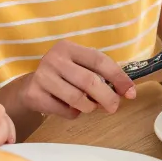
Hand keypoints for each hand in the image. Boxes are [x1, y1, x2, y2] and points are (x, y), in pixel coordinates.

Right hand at [21, 41, 135, 118]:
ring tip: (90, 106)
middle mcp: (54, 59)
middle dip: (107, 97)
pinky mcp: (35, 95)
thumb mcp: (79, 66)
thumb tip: (127, 91)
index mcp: (68, 47)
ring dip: (90, 107)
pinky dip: (74, 113)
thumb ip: (100, 74)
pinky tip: (71, 107)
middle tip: (114, 107)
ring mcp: (43, 76)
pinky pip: (64, 110)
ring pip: (77, 98)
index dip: (118, 77)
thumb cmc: (63, 75)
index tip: (130, 92)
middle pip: (89, 81)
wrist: (31, 86)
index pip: (99, 60)